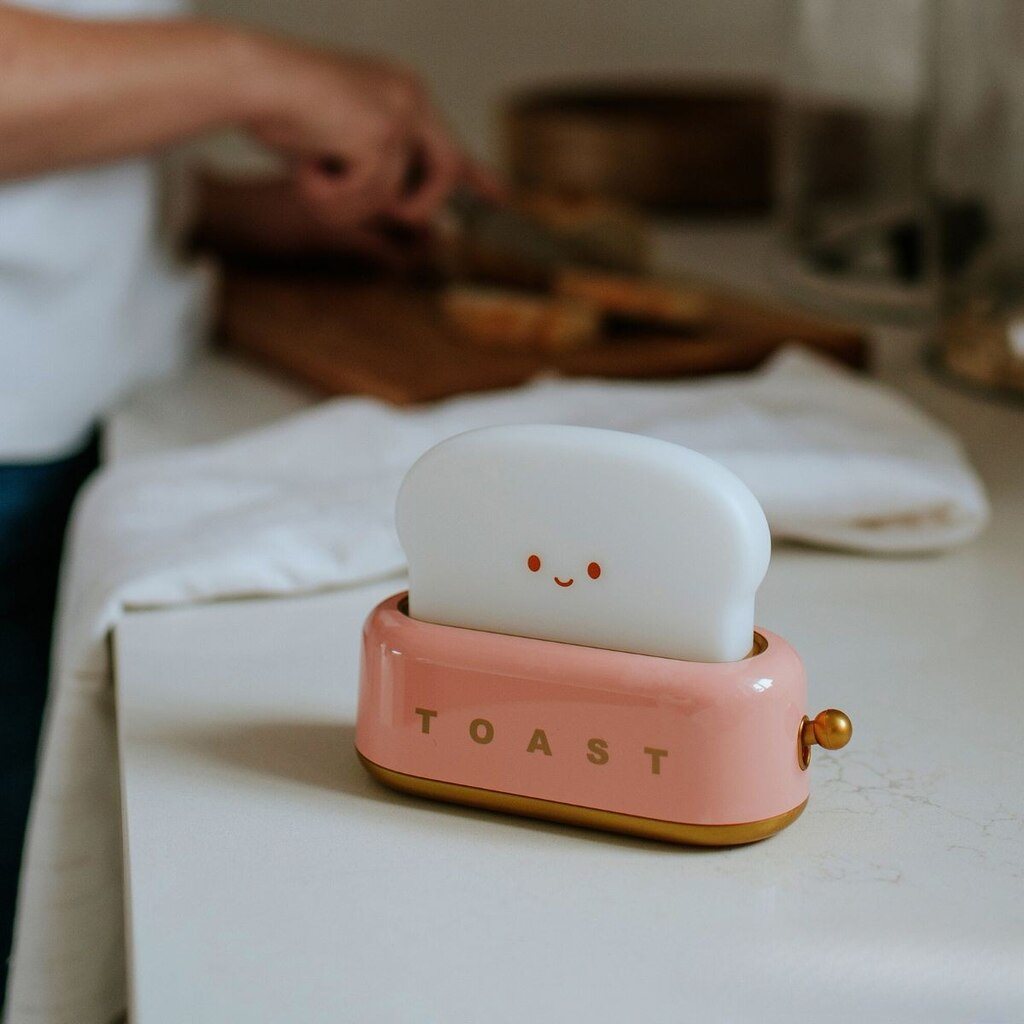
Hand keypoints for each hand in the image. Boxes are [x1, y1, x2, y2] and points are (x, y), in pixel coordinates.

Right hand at [249, 44, 501, 229]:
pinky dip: (332, 198)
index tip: (500, 195)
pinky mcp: (382, 134)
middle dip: (424, 205)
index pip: (450, 140)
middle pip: (447, 170)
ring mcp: (400, 114)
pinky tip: (309, 171)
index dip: (476, 172)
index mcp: (402, 90)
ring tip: (312, 179)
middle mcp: (410, 96)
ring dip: (346, 206)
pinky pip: (369, 197)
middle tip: (401, 219)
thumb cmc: (278, 102)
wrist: (249, 76)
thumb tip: (400, 206)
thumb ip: (374, 162)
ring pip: (392, 198)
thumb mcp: (337, 133)